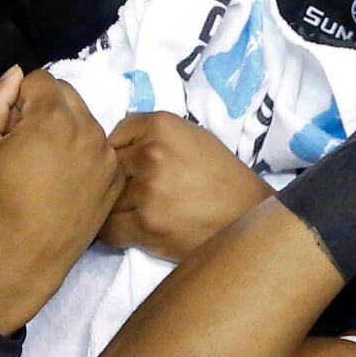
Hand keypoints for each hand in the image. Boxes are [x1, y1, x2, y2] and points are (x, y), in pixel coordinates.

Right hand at [0, 65, 120, 334]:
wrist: (27, 252)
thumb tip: (15, 73)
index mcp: (54, 117)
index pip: (39, 79)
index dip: (18, 100)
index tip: (11, 130)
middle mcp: (89, 128)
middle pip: (65, 93)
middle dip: (44, 109)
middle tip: (27, 146)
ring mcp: (107, 153)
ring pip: (84, 118)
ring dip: (65, 128)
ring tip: (46, 164)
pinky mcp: (116, 174)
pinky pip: (99, 144)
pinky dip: (83, 151)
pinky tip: (66, 179)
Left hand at [103, 110, 269, 260]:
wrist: (247, 215)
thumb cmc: (220, 175)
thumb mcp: (191, 137)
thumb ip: (152, 136)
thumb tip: (111, 146)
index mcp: (161, 125)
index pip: (115, 136)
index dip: (121, 154)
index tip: (134, 167)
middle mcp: (152, 153)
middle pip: (109, 168)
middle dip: (119, 182)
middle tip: (137, 193)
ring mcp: (147, 190)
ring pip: (108, 198)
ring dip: (118, 208)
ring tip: (140, 212)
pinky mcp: (146, 225)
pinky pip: (109, 228)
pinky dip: (115, 231)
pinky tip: (133, 229)